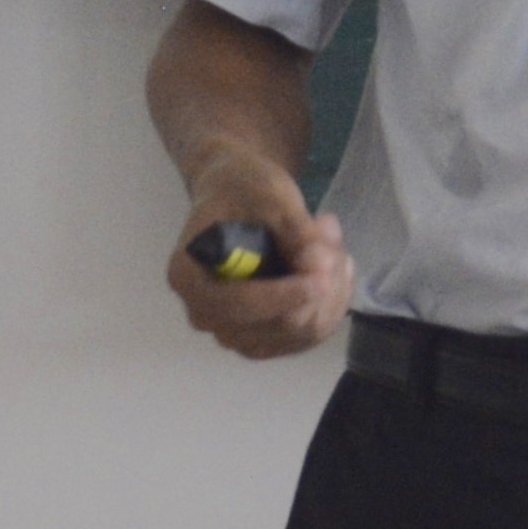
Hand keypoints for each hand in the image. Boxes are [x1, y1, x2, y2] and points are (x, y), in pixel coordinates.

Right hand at [163, 147, 350, 360]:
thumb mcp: (269, 193)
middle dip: (318, 288)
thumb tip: (319, 263)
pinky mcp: (265, 339)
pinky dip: (332, 304)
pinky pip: (310, 335)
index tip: (323, 277)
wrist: (239, 196)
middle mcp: (206, 315)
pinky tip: (338, 267)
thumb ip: (294, 228)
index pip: (238, 305)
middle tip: (332, 239)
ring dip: (331, 293)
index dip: (283, 296)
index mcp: (189, 278)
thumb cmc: (244, 189)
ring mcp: (235, 333)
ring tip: (332, 243)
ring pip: (300, 333)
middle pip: (276, 326)